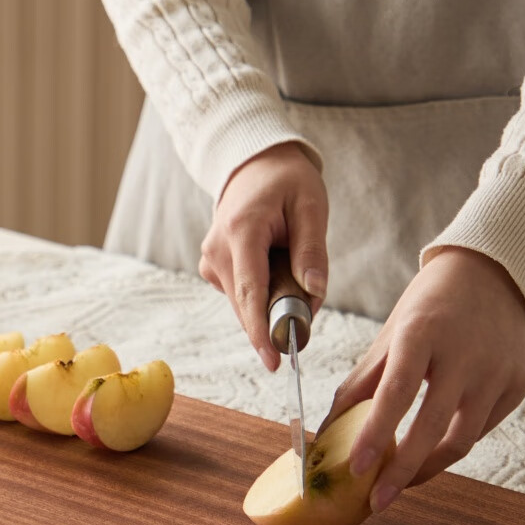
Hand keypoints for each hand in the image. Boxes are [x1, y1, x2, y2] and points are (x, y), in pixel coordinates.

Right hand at [199, 142, 327, 369]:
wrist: (254, 165)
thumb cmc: (286, 182)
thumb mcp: (310, 207)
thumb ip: (312, 251)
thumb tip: (314, 293)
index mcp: (242, 231)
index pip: (251, 292)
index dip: (262, 330)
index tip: (274, 360)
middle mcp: (217, 249)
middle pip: (245, 305)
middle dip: (274, 322)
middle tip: (304, 325)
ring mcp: (210, 259)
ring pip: (243, 303)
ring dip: (271, 304)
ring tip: (292, 273)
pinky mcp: (211, 266)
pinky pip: (240, 294)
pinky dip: (261, 294)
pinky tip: (274, 269)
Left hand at [324, 247, 524, 511]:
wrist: (492, 273)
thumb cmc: (429, 306)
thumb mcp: (390, 335)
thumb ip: (360, 384)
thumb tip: (325, 432)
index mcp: (424, 333)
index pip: (397, 392)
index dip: (375, 434)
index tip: (355, 469)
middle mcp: (466, 353)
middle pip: (432, 427)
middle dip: (401, 472)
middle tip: (376, 501)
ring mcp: (498, 371)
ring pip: (462, 440)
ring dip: (427, 469)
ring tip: (400, 483)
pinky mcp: (518, 385)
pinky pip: (481, 430)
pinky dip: (452, 446)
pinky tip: (431, 452)